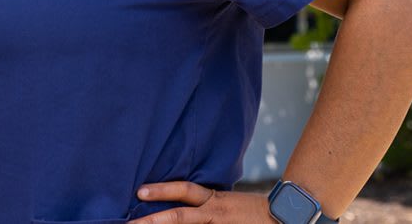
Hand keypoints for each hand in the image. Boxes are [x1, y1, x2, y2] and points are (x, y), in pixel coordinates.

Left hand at [130, 181, 273, 222]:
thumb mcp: (225, 200)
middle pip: (179, 216)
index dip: (161, 190)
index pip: (184, 190)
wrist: (282, 218)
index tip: (139, 191)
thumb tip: (182, 198)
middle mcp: (214, 214)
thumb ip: (204, 201)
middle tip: (129, 223)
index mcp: (213, 200)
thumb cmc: (252, 210)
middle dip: (152, 220)